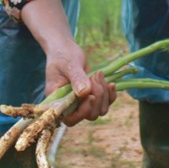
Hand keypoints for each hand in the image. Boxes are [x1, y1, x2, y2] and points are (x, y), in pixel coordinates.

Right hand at [20, 0, 116, 125]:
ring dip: (103, 93)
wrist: (66, 49)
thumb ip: (77, 78)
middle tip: (93, 76)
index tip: (91, 96)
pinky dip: (110, 94)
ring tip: (97, 74)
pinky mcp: (93, 96)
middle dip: (96, 96)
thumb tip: (85, 93)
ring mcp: (82, 102)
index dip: (83, 112)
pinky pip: (106, 102)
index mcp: (58, 100)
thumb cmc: (63, 55)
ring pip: (100, 110)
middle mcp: (70, 105)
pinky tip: (110, 83)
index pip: (70, 118)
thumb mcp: (69, 65)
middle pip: (89, 115)